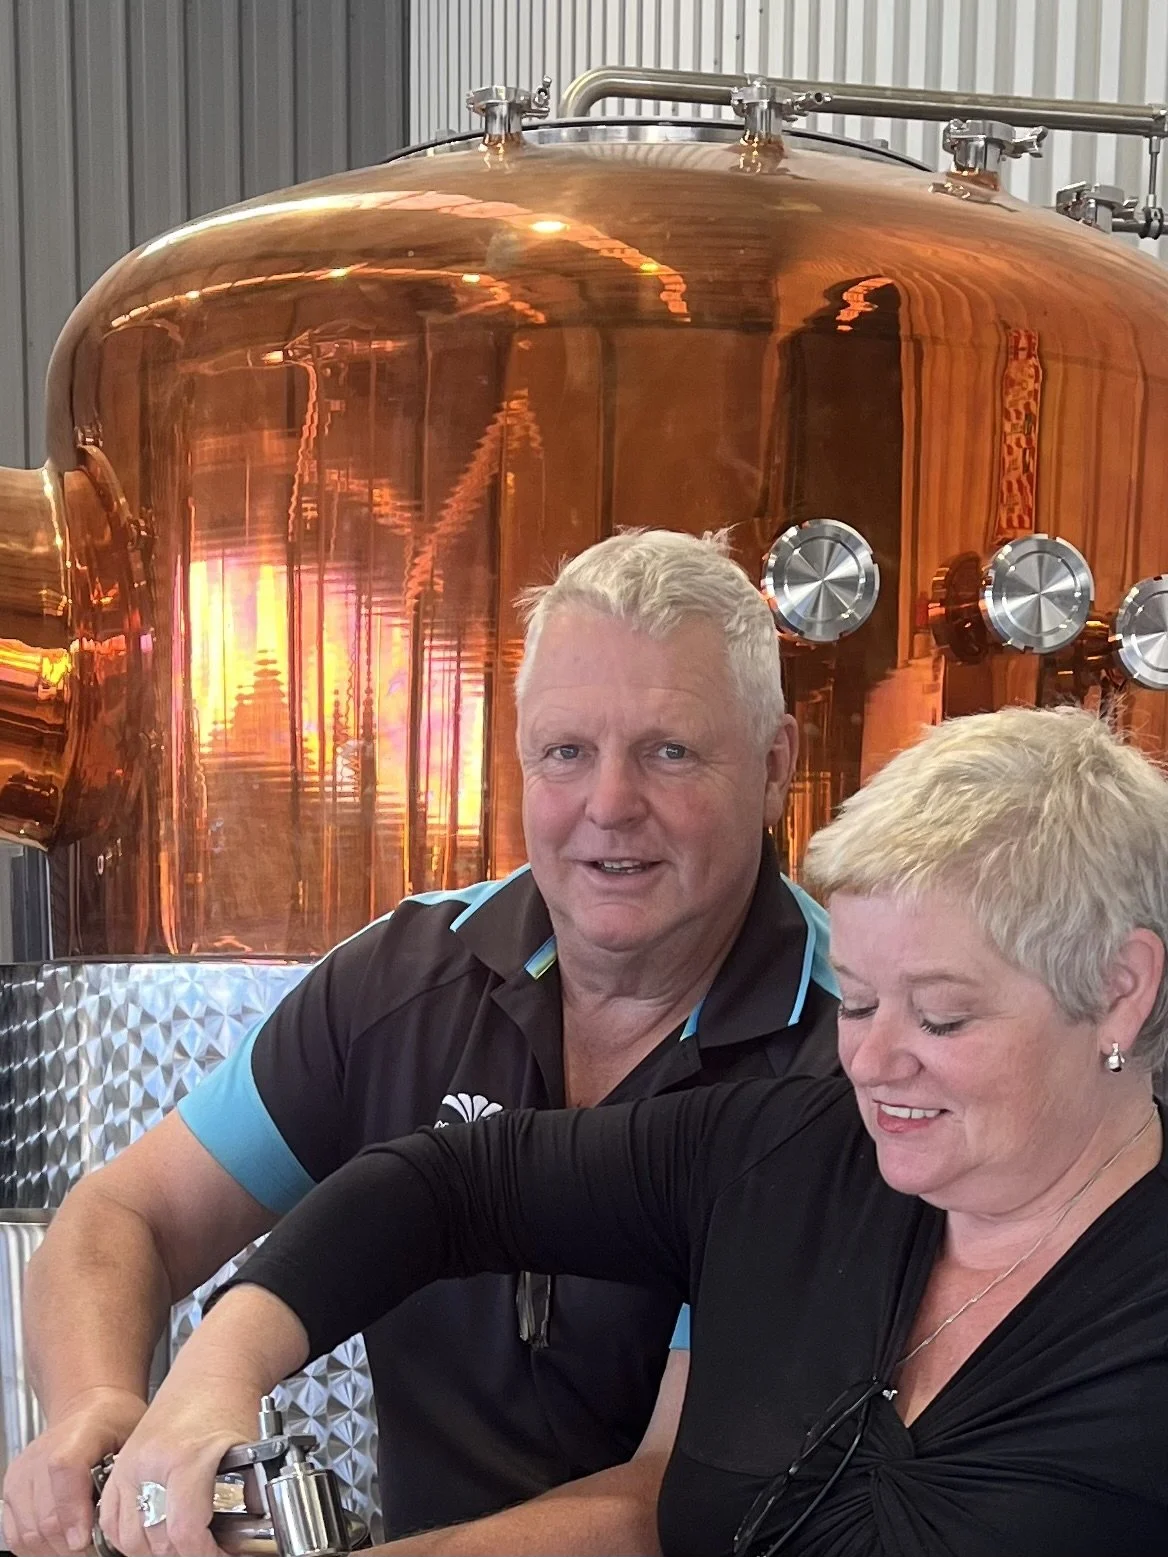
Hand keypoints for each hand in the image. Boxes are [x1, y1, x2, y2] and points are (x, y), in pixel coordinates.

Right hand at [2, 1388, 146, 1555]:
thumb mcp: (134, 1435)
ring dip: (54, 1548)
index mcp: (79, 1434)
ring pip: (29, 1533)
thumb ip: (126, 1473)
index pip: (64, 1472)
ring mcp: (23, 1473)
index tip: (86, 1539)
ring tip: (78, 1545)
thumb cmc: (115, 1422)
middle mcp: (41, 1454)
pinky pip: (16, 1534)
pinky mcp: (12, 1489)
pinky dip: (36, 1546)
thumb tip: (125, 1515)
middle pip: (45, 1516)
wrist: (90, 1408)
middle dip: (70, 1544)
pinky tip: (59, 1541)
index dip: (74, 1513)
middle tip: (92, 1548)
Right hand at [95, 1370, 259, 1556]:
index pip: (184, 1532)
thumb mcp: (251, 1451)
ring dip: (154, 1550)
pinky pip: (110, 1521)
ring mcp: (128, 1466)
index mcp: (185, 1458)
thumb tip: (246, 1538)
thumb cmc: (230, 1404)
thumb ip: (251, 1498)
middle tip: (203, 1547)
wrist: (211, 1371)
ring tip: (181, 1542)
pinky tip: (152, 1533)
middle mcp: (150, 1463)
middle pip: (155, 1540)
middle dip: (182, 1553)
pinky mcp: (117, 1468)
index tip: (219, 1552)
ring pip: (128, 1538)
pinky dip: (128, 1537)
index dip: (204, 1553)